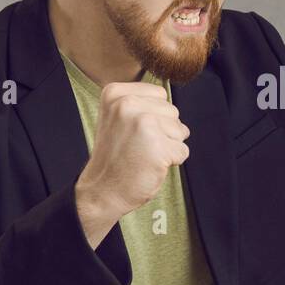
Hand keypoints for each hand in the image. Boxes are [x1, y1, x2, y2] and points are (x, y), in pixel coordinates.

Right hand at [74, 82, 189, 243]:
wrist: (102, 191)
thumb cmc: (115, 155)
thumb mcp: (117, 117)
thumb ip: (140, 102)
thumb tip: (170, 99)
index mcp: (115, 93)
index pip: (160, 94)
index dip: (154, 116)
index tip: (132, 131)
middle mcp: (127, 104)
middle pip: (172, 111)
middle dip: (163, 131)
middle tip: (138, 146)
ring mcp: (143, 124)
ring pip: (181, 130)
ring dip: (168, 146)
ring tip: (143, 155)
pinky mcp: (157, 146)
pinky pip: (182, 151)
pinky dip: (171, 161)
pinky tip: (149, 166)